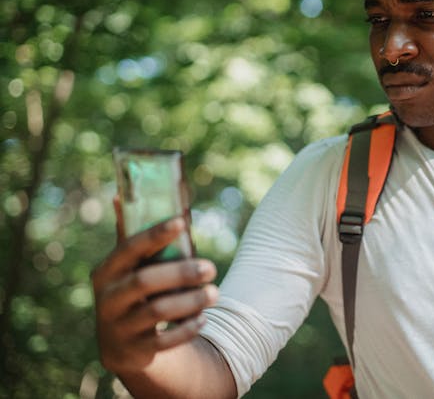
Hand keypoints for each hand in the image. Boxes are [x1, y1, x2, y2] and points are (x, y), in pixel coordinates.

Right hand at [91, 200, 218, 374]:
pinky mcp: (132, 351)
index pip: (129, 248)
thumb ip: (131, 237)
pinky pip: (163, 341)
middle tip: (211, 268)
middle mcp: (107, 299)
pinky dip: (186, 328)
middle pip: (145, 281)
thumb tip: (120, 194)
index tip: (183, 222)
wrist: (121, 344)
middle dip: (182, 273)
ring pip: (157, 311)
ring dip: (190, 301)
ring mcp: (117, 327)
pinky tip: (202, 319)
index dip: (156, 234)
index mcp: (107, 271)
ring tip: (215, 293)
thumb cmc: (133, 292)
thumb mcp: (128, 268)